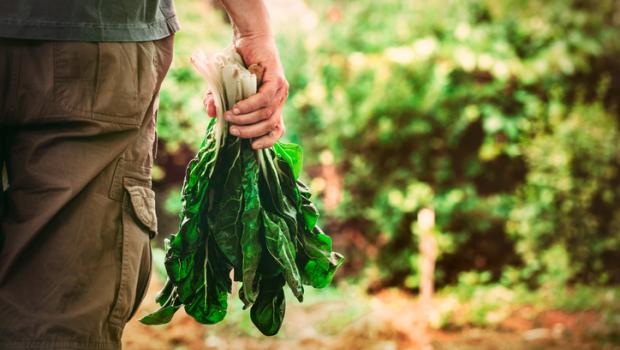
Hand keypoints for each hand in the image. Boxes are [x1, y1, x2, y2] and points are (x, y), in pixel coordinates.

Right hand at [204, 34, 287, 149]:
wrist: (248, 38)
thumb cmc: (237, 62)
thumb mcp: (223, 86)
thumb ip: (217, 100)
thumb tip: (210, 113)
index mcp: (272, 105)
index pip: (277, 130)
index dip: (267, 141)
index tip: (252, 147)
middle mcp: (279, 99)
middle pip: (270, 125)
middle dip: (250, 132)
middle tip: (233, 131)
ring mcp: (280, 89)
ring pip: (267, 113)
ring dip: (248, 119)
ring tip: (230, 117)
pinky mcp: (277, 78)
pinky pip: (265, 98)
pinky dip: (251, 105)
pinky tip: (237, 107)